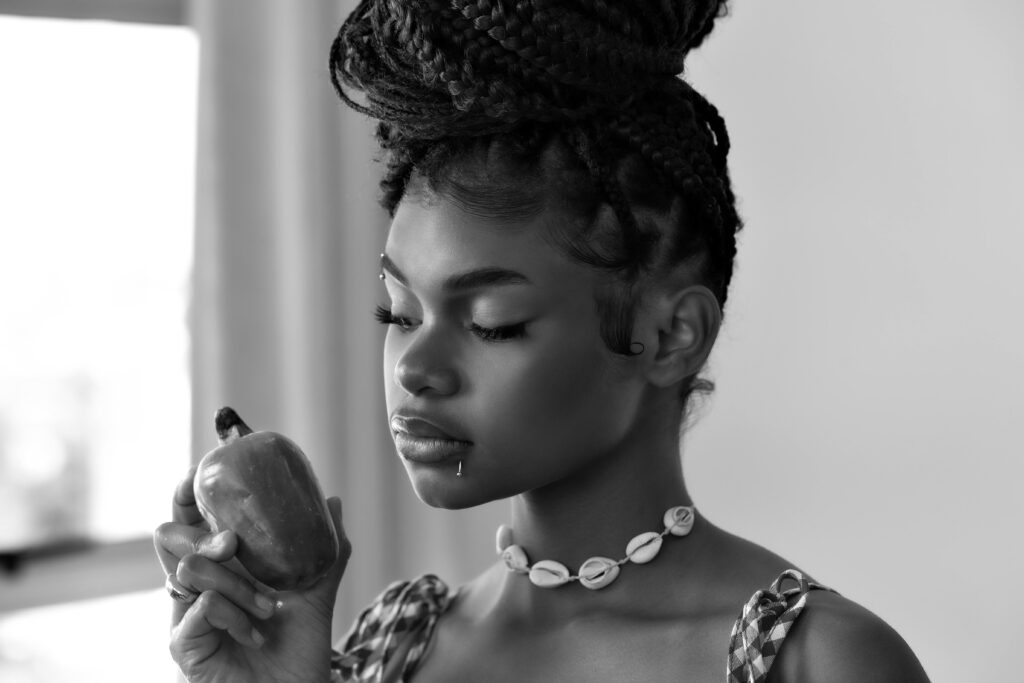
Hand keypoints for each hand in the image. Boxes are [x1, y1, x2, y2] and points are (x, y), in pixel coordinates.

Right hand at [154, 467, 351, 682]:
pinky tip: (254, 630)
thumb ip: (326, 549)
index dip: (187, 493)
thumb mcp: (317, 592)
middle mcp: (198, 586)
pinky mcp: (183, 644)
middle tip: (231, 542)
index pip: (192, 521)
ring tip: (267, 607)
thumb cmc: (297, 649)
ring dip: (233, 584)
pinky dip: (231, 614)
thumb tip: (333, 501)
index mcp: (223, 567)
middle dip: (201, 531)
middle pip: (171, 538)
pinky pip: (197, 609)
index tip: (199, 468)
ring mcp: (187, 615)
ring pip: (187, 571)